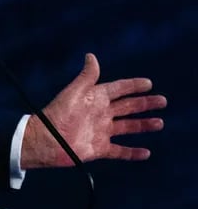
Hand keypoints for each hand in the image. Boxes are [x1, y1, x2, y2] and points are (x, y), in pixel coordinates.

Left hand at [21, 53, 166, 168]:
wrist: (46, 140)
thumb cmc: (57, 114)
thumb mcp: (74, 92)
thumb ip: (86, 76)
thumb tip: (91, 56)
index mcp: (95, 98)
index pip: (118, 89)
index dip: (132, 86)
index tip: (148, 83)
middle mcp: (100, 114)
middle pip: (128, 107)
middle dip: (144, 104)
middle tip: (162, 101)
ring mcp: (101, 131)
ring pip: (128, 127)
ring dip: (143, 125)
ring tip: (159, 123)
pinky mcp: (99, 149)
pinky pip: (120, 151)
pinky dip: (133, 153)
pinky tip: (146, 152)